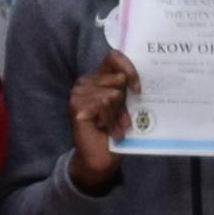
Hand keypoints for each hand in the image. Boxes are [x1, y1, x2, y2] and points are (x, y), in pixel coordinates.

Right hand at [66, 47, 138, 193]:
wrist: (101, 158)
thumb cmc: (114, 131)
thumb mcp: (125, 105)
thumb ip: (127, 88)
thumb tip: (137, 80)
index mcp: (97, 78)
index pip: (113, 56)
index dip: (129, 67)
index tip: (138, 88)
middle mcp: (84, 82)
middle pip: (117, 78)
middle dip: (124, 101)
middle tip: (121, 119)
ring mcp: (78, 94)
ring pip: (111, 94)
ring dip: (117, 115)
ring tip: (114, 127)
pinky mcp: (76, 107)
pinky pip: (102, 104)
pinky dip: (109, 120)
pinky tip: (105, 129)